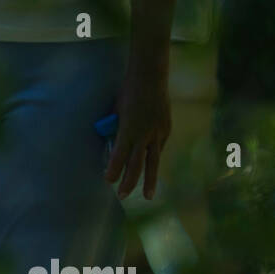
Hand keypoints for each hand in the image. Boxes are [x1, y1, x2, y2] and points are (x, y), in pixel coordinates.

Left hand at [105, 63, 171, 199]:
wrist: (151, 77)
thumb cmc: (128, 94)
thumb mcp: (116, 112)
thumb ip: (115, 131)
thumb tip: (112, 147)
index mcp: (128, 129)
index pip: (119, 155)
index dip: (114, 169)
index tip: (108, 181)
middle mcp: (144, 133)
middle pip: (137, 164)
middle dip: (129, 182)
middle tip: (122, 196)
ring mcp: (158, 132)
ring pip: (153, 161)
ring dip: (149, 180)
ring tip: (148, 196)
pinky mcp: (166, 129)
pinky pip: (158, 149)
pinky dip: (153, 160)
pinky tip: (151, 171)